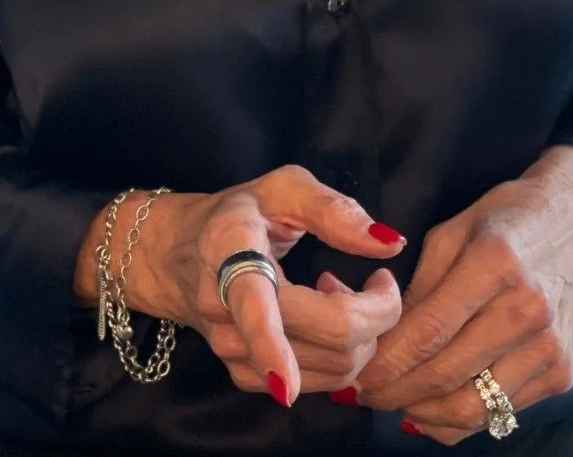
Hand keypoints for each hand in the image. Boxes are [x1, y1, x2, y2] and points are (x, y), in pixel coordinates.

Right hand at [74, 164, 404, 402]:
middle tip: (378, 279)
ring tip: (340, 290)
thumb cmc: (241, 214)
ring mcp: (233, 352)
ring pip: (333, 367)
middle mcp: (226, 312)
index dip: (270, 345)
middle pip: (327, 335)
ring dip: (362, 335)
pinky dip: (343, 355)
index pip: (254, 305)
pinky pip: (322, 384)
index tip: (286, 384)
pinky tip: (324, 318)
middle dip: (376, 313)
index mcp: (231, 253)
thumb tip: (389, 243)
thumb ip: (334, 210)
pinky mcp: (248, 378)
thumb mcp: (283, 189)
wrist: (183, 254)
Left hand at [353, 146, 572, 443]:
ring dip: (423, 413)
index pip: (428, 331)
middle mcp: (528, 311)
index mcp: (494, 264)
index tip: (354, 376)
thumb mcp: (453, 231)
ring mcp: (549, 348)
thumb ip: (419, 285)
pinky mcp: (563, 375)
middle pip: (446, 375)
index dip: (386, 362)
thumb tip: (379, 338)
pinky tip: (432, 408)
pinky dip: (459, 420)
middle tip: (363, 394)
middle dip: (394, 392)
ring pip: (472, 408)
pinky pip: (500, 415)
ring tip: (393, 402)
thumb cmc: (506, 218)